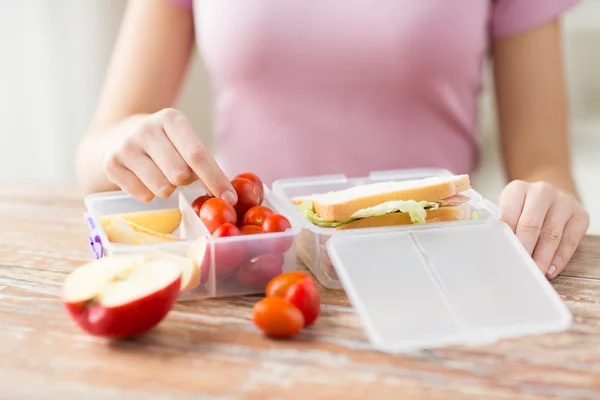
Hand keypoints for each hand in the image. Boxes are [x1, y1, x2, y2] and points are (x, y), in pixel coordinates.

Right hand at [102, 108, 236, 203]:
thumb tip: (227, 196)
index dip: (216, 180)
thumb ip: (203, 162)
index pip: (197, 154)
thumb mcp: (182, 140)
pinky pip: (143, 196)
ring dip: (167, 188)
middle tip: (179, 174)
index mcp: (171, 119)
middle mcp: (146, 129)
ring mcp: (126, 146)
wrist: (116, 135)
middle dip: (185, 181)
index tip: (230, 199)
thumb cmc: (163, 143)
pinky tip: (143, 178)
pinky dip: (149, 193)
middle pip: (179, 175)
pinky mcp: (110, 164)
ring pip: (162, 188)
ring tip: (159, 174)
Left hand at [500, 180, 588, 279]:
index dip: (506, 238)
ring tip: (534, 273)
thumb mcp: (508, 209)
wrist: (549, 196)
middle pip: (531, 225)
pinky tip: (550, 270)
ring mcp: (564, 202)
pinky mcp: (580, 215)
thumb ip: (502, 225)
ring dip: (542, 258)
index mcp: (518, 189)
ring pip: (552, 235)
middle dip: (524, 250)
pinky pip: (570, 241)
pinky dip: (559, 259)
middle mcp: (542, 192)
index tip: (502, 256)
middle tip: (519, 268)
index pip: (509, 216)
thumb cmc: (523, 208)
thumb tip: (498, 249)